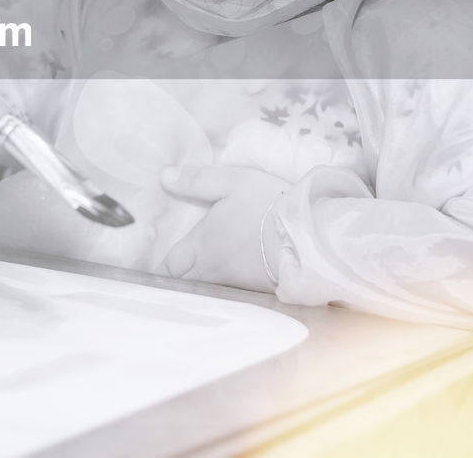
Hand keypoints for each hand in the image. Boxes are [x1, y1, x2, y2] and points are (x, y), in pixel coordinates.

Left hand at [159, 165, 288, 292]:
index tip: (165, 259)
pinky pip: (233, 293)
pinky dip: (228, 288)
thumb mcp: (232, 182)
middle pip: (184, 283)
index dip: (165, 263)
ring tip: (205, 274)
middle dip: (179, 278)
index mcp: (201, 244)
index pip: (170, 265)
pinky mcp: (257, 292)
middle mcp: (212, 269)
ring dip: (202, 283)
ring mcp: (235, 284)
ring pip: (208, 289)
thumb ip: (197, 181)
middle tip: (179, 270)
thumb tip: (164, 178)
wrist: (307, 237)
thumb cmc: (266, 206)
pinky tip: (235, 279)